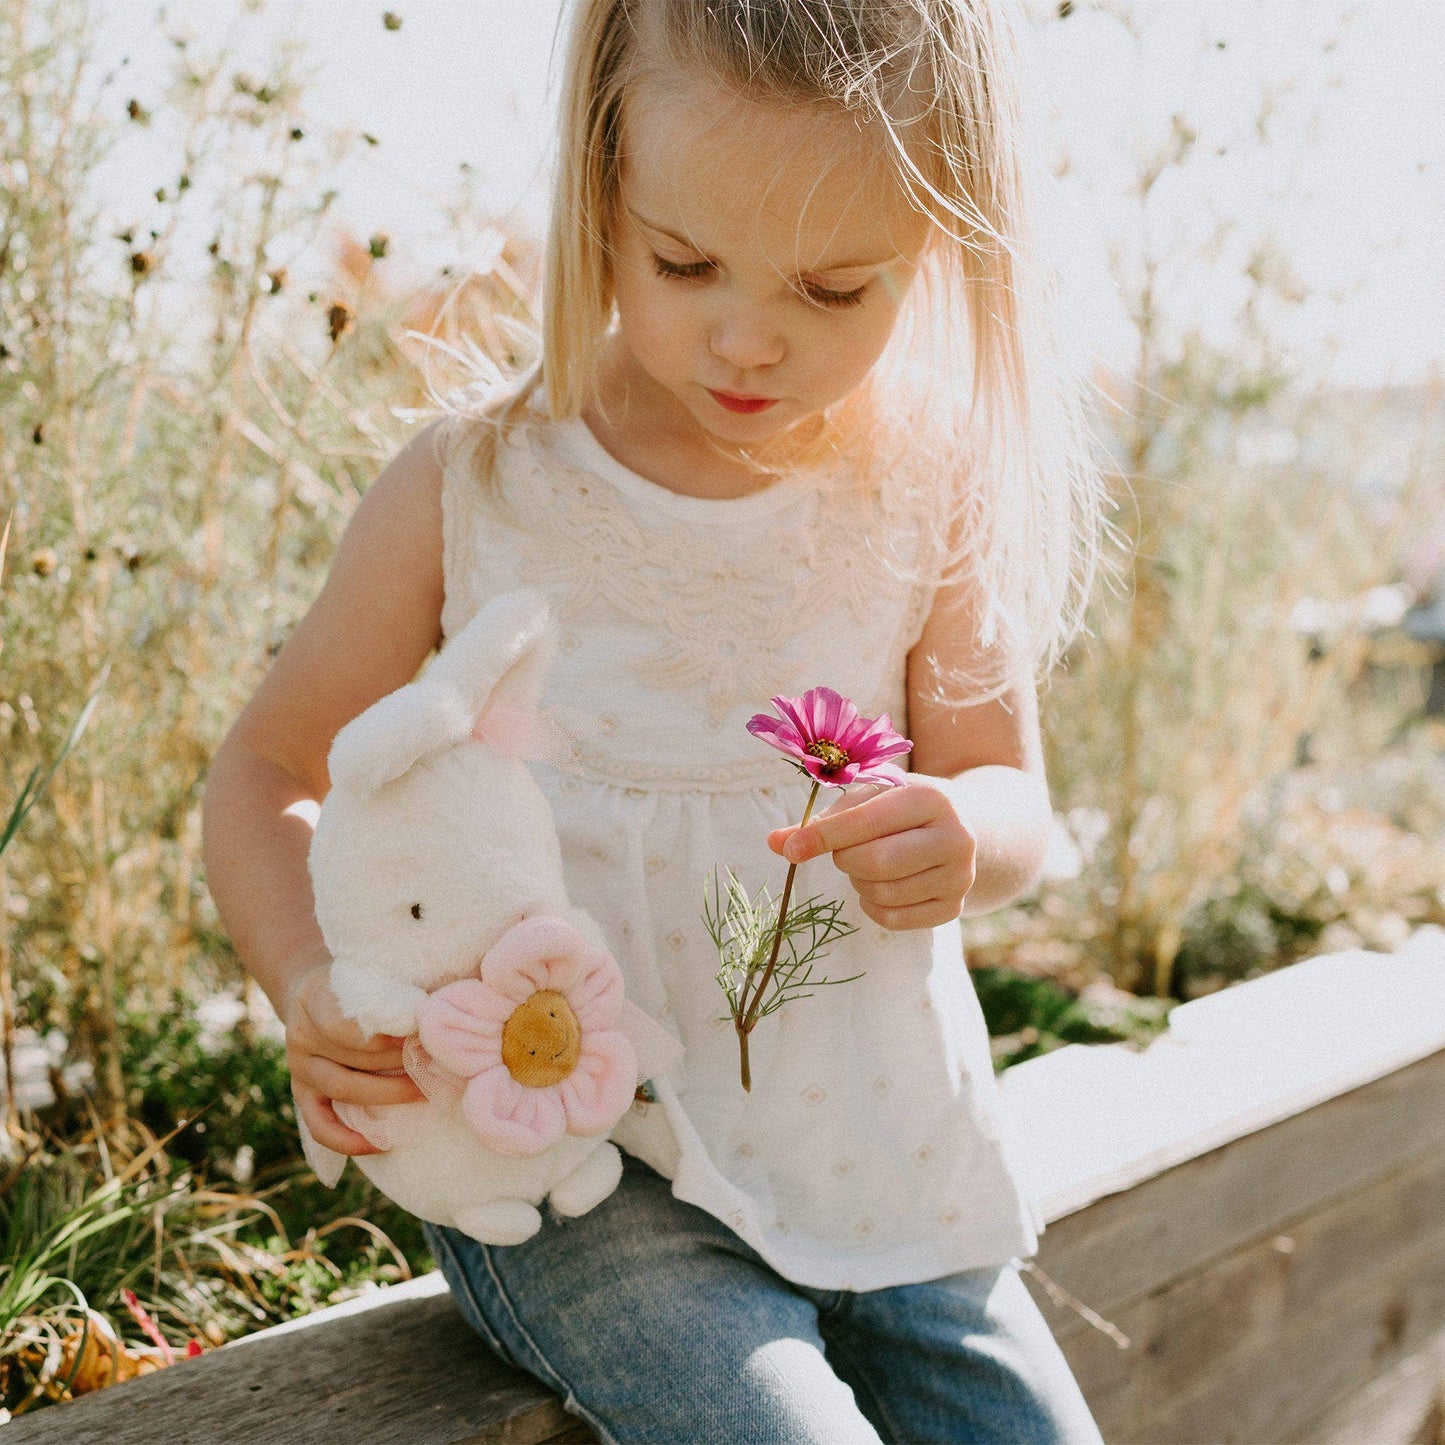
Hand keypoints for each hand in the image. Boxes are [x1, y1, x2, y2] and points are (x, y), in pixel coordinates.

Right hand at [284, 961, 426, 1155]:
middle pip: (355, 1057)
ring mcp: (299, 1068)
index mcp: (314, 999)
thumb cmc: (356, 981)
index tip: (423, 1030)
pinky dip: (348, 1140)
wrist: (313, 992)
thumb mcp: (367, 972)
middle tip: (438, 1061)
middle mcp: (301, 1036)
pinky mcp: (302, 1094)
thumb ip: (391, 990)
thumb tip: (440, 1006)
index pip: (348, 1022)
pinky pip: (320, 1126)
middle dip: (400, 1060)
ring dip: (389, 1093)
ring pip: (344, 1090)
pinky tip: (379, 1144)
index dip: (388, 1030)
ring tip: (424, 1089)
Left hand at [767, 778, 976, 930]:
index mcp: (931, 799)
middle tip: (844, 852)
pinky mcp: (954, 907)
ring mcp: (959, 876)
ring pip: (884, 893)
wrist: (962, 831)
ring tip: (868, 864)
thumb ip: (822, 821)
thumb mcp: (868, 801)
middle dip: (845, 860)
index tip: (790, 848)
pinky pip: (894, 919)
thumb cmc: (900, 811)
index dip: (823, 836)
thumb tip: (773, 842)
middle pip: (877, 863)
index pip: (867, 822)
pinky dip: (872, 906)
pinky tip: (879, 886)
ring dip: (859, 882)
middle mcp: (955, 837)